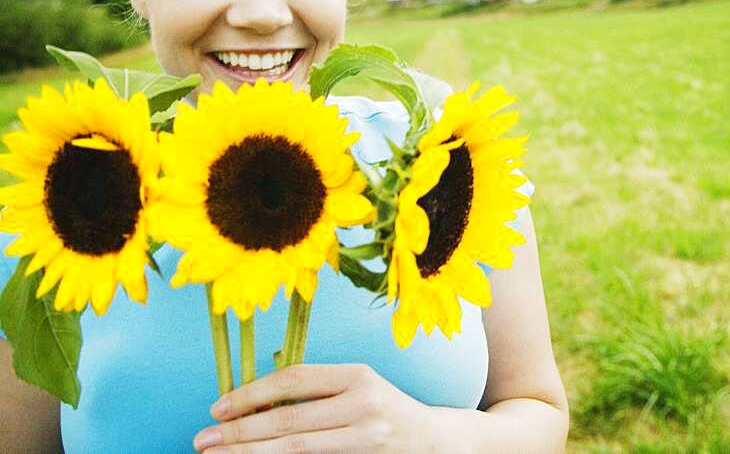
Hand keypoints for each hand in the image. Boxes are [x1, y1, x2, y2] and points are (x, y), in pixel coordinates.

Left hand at [193, 363, 431, 452]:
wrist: (433, 441)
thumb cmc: (384, 410)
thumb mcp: (358, 387)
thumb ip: (316, 392)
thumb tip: (252, 404)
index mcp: (357, 375)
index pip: (295, 379)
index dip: (252, 393)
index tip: (217, 408)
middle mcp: (364, 404)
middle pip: (289, 419)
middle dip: (240, 431)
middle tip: (203, 440)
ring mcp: (367, 437)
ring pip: (296, 449)